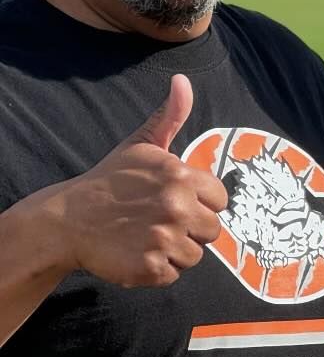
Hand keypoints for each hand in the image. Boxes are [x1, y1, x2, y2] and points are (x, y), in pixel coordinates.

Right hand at [45, 75, 228, 287]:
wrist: (68, 219)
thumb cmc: (111, 180)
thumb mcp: (141, 144)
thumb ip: (170, 116)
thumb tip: (182, 82)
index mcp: (182, 177)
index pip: (220, 200)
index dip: (201, 203)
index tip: (176, 201)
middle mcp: (178, 208)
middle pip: (212, 230)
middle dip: (190, 228)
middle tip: (160, 221)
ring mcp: (164, 239)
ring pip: (195, 255)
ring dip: (175, 250)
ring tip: (147, 236)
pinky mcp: (150, 268)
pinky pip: (174, 274)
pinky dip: (158, 270)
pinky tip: (138, 253)